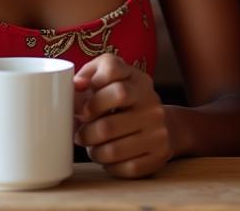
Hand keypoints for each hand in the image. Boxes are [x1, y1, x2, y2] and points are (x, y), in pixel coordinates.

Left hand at [73, 54, 172, 178]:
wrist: (163, 125)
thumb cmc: (125, 103)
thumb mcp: (111, 81)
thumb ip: (89, 76)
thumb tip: (76, 85)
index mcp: (136, 78)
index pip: (111, 71)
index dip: (90, 89)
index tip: (83, 107)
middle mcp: (150, 100)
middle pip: (108, 123)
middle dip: (87, 133)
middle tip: (81, 135)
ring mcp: (158, 128)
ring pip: (113, 150)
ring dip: (95, 152)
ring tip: (93, 147)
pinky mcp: (160, 153)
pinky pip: (126, 167)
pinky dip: (111, 166)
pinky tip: (109, 158)